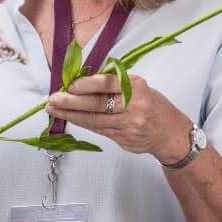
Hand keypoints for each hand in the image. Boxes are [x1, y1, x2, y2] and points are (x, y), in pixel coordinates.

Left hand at [45, 73, 190, 161]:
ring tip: (53, 110)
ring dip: (70, 115)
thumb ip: (113, 84)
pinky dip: (81, 123)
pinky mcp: (123, 139)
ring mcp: (129, 125)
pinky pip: (98, 129)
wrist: (170, 133)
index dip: (86, 85)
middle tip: (52, 99)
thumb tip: (79, 82)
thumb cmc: (150, 103)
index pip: (107, 84)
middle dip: (71, 102)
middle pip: (97, 104)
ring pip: (94, 120)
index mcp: (137, 87)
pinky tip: (69, 118)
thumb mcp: (138, 87)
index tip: (69, 86)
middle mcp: (134, 106)